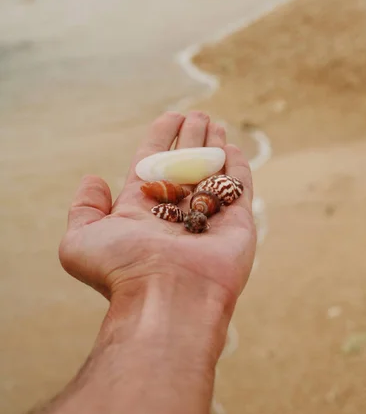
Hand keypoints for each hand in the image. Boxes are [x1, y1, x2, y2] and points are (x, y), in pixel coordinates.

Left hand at [59, 111, 255, 308]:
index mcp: (142, 208)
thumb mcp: (80, 240)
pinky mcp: (236, 225)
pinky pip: (236, 189)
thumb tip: (93, 179)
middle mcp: (175, 211)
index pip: (154, 161)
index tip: (172, 116)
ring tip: (216, 124)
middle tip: (199, 115)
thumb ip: (84, 208)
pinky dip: (236, 168)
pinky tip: (232, 149)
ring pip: (211, 172)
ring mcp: (206, 217)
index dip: (162, 136)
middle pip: (185, 163)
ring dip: (213, 146)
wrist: (166, 297)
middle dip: (191, 138)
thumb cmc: (122, 269)